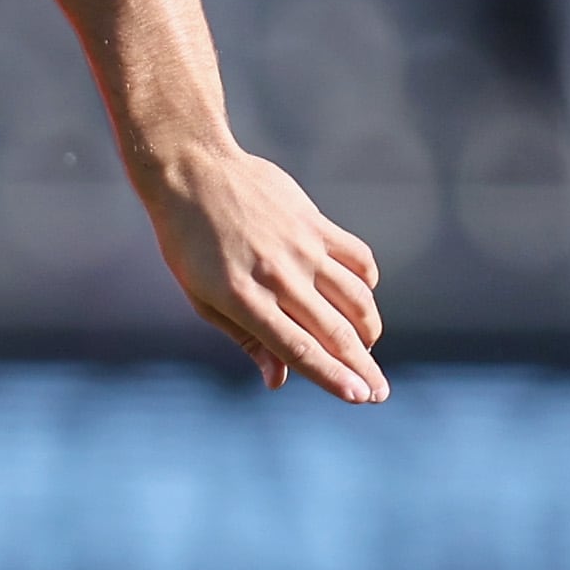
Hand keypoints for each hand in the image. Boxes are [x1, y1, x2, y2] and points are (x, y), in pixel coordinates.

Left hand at [141, 148, 387, 402]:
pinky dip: (367, 283)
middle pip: (334, 332)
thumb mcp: (203, 298)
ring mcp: (301, 247)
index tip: (360, 398)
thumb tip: (278, 381)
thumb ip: (247, 339)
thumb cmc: (189, 243)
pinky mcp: (315, 222)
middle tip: (380, 394)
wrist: (192, 172)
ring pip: (356, 298)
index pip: (298, 348)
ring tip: (366, 348)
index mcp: (243, 299)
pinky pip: (358, 258)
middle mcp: (278, 275)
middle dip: (363, 368)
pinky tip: (361, 296)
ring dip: (368, 330)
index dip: (332, 377)